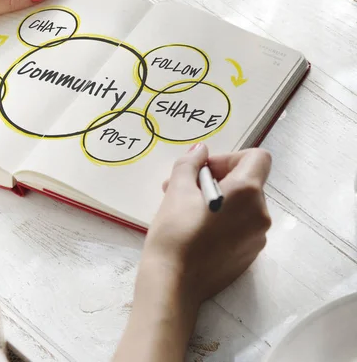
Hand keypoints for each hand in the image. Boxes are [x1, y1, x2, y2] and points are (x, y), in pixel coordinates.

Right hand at [114, 144, 271, 361]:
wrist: (173, 283)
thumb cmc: (174, 232)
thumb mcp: (177, 190)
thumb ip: (190, 163)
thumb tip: (200, 150)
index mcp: (248, 192)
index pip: (257, 157)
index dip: (229, 157)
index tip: (203, 171)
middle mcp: (261, 214)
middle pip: (247, 182)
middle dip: (217, 180)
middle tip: (182, 189)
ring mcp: (258, 238)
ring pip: (242, 206)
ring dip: (218, 201)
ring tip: (186, 211)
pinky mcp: (249, 256)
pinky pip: (240, 227)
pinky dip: (223, 222)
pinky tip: (196, 232)